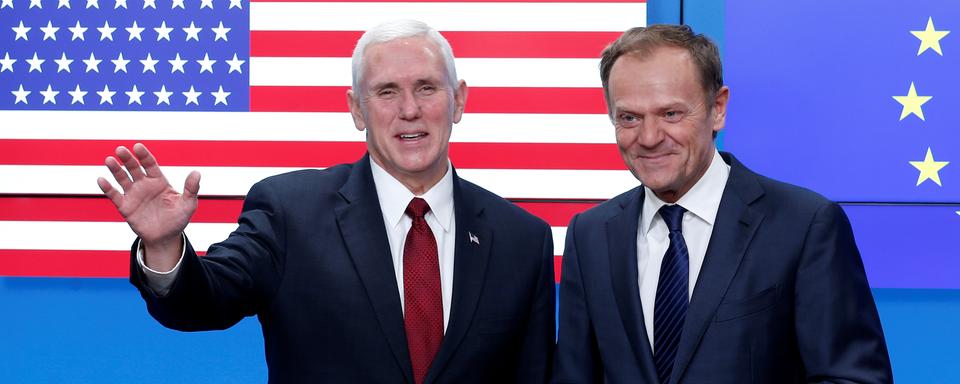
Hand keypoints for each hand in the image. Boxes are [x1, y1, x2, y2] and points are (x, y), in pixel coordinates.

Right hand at [97, 143, 199, 266]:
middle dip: (127, 159)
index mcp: (159, 181)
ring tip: (109, 160)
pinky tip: (101, 179)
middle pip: (134, 168)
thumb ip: (191, 189)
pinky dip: (107, 188)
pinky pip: (114, 195)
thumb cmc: (178, 219)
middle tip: (120, 149)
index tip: (137, 147)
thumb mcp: (188, 205)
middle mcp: (144, 185)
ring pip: (122, 179)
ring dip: (115, 169)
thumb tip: (196, 172)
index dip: (144, 155)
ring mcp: (134, 195)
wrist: (166, 238)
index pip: (150, 164)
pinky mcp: (125, 207)